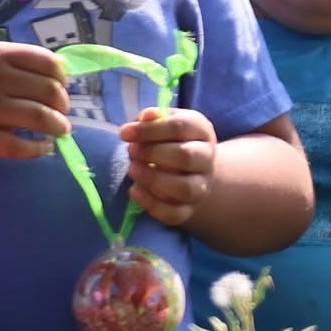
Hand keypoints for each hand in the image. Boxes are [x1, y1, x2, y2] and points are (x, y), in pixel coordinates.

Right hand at [0, 42, 70, 161]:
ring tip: (61, 130)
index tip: (62, 88)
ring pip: (41, 118)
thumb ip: (17, 63)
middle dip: (63, 105)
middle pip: (49, 91)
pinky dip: (39, 149)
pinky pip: (21, 147)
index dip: (62, 78)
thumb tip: (61, 75)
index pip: (49, 62)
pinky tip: (44, 147)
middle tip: (62, 113)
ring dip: (59, 126)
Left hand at [122, 106, 216, 227]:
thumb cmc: (170, 141)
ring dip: (153, 179)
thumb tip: (145, 117)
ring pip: (184, 188)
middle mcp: (206, 159)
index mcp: (201, 131)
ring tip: (132, 170)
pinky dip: (151, 205)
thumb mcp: (163, 123)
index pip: (180, 127)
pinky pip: (174, 213)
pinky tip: (134, 191)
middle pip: (186, 157)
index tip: (125, 133)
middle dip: (152, 153)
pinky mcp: (189, 209)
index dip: (150, 130)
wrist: (191, 170)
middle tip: (131, 151)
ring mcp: (200, 186)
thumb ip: (152, 118)